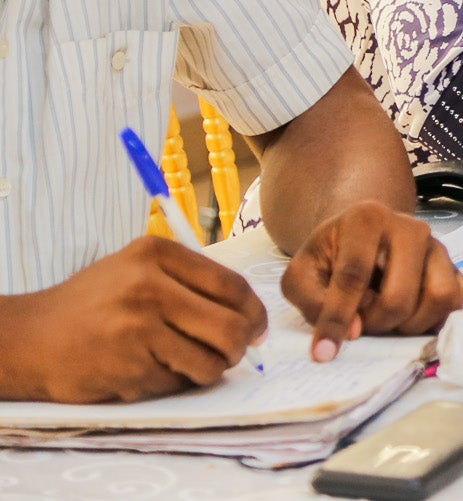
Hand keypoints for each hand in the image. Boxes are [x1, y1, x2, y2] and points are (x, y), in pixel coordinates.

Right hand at [0, 237, 266, 401]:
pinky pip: (177, 383)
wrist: (29, 337)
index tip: (258, 329)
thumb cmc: (93, 304)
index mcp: (156, 254)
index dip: (255, 313)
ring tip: (193, 365)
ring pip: (209, 361)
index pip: (232, 286)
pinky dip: (175, 383)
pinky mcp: (127, 365)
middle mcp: (148, 286)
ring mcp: (137, 327)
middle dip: (240, 347)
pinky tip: (153, 371)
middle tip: (234, 354)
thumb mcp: (137, 270)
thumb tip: (251, 317)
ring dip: (210, 370)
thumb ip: (190, 283)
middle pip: (230, 326)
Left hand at [281, 203, 462, 361]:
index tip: (324, 352)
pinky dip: (441, 319)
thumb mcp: (302, 273)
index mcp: (367, 219)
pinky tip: (416, 320)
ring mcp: (438, 246)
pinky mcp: (456, 265)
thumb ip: (313, 300)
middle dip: (378, 323)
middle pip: (400, 296)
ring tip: (390, 321)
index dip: (337, 317)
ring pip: (438, 298)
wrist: (363, 236)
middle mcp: (410, 226)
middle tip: (364, 323)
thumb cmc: (331, 256)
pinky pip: (460, 300)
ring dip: (410, 325)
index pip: (353, 275)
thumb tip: (355, 331)